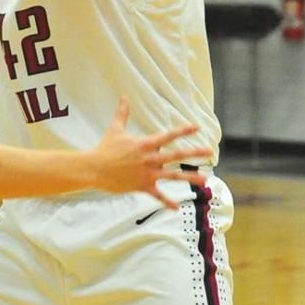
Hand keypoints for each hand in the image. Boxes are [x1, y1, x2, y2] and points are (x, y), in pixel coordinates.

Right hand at [90, 97, 209, 203]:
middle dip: (195, 153)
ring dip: (191, 177)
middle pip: (177, 155)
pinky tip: (176, 207)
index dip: (183, 130)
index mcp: (145, 144)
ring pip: (173, 176)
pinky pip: (157, 195)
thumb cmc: (104, 148)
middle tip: (210, 152)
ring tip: (205, 179)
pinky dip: (166, 202)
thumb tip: (124, 96)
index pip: (168, 135)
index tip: (197, 128)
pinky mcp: (141, 186)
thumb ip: (122, 113)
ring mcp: (147, 173)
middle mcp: (150, 158)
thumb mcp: (115, 129)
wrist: (94, 168)